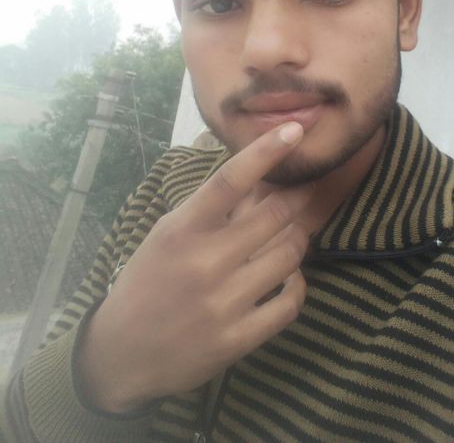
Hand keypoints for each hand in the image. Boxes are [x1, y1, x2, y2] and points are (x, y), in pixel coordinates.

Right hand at [78, 121, 310, 411]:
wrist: (120, 353)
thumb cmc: (148, 280)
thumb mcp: (169, 234)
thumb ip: (213, 209)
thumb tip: (261, 174)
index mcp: (182, 229)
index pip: (229, 181)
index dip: (265, 152)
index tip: (294, 129)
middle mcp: (204, 263)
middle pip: (275, 215)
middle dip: (296, 199)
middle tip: (302, 193)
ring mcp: (222, 303)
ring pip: (290, 256)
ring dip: (298, 240)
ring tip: (289, 236)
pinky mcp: (238, 339)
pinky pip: (291, 302)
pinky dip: (297, 284)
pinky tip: (288, 277)